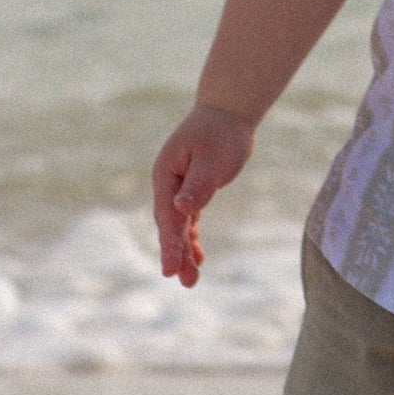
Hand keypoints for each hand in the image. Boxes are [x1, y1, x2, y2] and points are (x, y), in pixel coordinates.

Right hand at [152, 105, 255, 286]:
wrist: (227, 113)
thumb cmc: (221, 133)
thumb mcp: (211, 159)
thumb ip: (198, 185)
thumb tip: (181, 208)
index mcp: (166, 175)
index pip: (167, 216)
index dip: (169, 244)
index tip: (170, 270)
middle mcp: (167, 184)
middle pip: (170, 225)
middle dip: (176, 254)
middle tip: (186, 281)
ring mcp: (177, 188)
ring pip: (179, 226)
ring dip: (184, 251)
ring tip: (191, 280)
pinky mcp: (191, 191)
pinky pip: (188, 221)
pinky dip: (192, 238)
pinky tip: (198, 257)